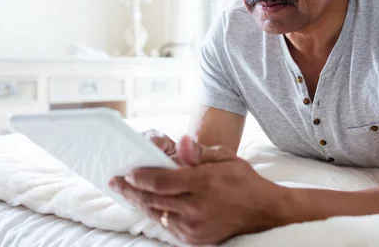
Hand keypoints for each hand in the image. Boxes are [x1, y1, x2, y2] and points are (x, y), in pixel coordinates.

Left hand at [110, 136, 285, 244]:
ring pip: (157, 214)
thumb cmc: (242, 180)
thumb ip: (199, 152)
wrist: (262, 211)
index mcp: (204, 182)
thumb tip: (181, 142)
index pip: (161, 181)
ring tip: (127, 192)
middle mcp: (197, 207)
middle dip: (130, 190)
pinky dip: (157, 214)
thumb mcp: (225, 158)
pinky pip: (167, 226)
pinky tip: (149, 205)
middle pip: (153, 199)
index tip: (127, 172)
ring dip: (140, 203)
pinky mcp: (195, 239)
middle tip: (116, 182)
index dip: (140, 177)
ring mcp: (194, 226)